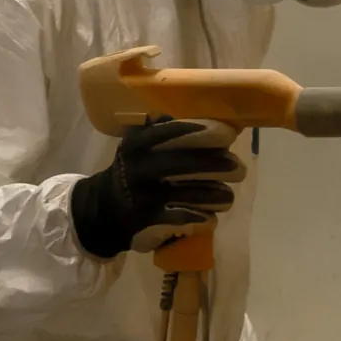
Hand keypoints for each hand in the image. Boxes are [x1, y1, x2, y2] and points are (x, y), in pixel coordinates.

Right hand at [70, 116, 244, 258]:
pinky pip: (189, 219)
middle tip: (238, 169)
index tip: (228, 134)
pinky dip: (205, 218)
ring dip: (218, 196)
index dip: (204, 131)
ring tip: (227, 196)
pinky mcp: (152, 222)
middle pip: (189, 164)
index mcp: (137, 144)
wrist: (103, 210)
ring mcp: (146, 197)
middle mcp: (141, 168)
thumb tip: (202, 118)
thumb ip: (163, 130)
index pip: (173, 132)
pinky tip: (210, 216)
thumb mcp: (137, 145)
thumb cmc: (132, 171)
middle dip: (219, 165)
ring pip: (194, 195)